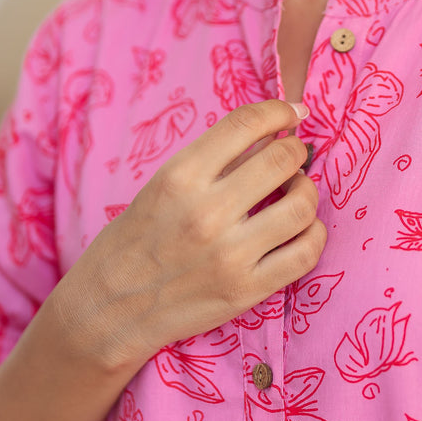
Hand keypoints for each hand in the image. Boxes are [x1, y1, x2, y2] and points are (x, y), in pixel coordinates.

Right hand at [54, 99, 324, 374]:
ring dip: (307, 190)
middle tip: (293, 156)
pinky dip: (314, 233)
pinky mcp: (246, 290)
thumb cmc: (134, 241)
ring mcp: (229, 254)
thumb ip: (211, 162)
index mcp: (180, 177)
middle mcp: (206, 212)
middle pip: (282, 159)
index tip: (292, 113)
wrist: (108, 310)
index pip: (245, 124)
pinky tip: (302, 228)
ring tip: (296, 192)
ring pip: (302, 205)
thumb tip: (268, 134)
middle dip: (296, 150)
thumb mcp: (161, 186)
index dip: (278, 110)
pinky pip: (305, 253)